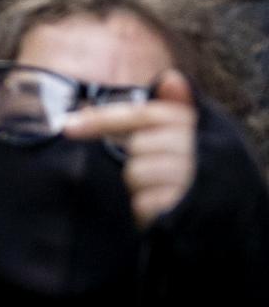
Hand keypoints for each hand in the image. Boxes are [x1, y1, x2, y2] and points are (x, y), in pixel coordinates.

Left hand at [64, 70, 197, 227]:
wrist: (240, 228)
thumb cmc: (208, 178)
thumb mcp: (199, 142)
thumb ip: (178, 111)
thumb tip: (171, 77)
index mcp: (199, 128)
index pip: (142, 115)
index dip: (102, 119)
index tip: (66, 127)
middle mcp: (197, 151)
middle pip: (135, 148)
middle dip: (140, 162)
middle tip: (165, 178)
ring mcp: (191, 181)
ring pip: (135, 174)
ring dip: (143, 189)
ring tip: (169, 195)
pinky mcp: (182, 211)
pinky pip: (142, 203)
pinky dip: (147, 212)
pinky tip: (166, 214)